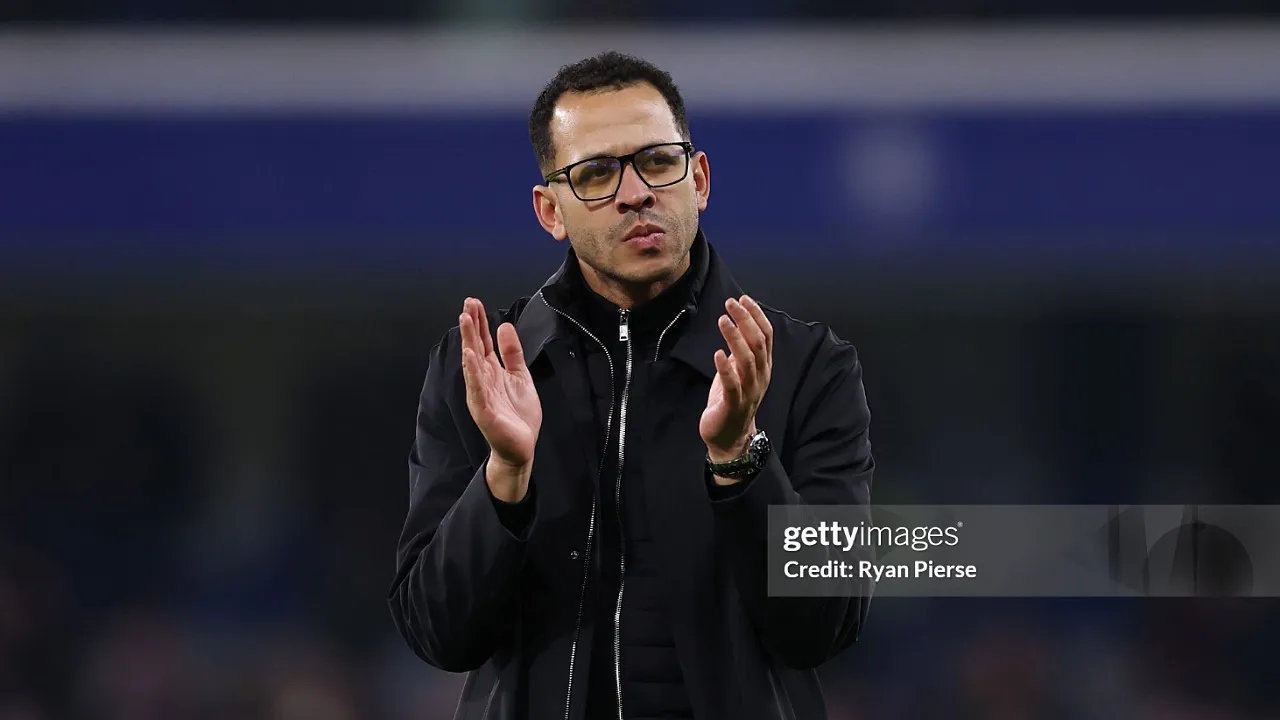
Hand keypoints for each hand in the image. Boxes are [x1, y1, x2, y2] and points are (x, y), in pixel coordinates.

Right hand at [458, 297, 540, 501]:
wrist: (522, 446)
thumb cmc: (519, 415)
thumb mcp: (521, 377)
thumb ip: (512, 353)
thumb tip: (504, 326)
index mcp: (492, 372)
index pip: (483, 342)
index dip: (479, 323)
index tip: (474, 303)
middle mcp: (483, 380)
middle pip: (475, 348)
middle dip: (471, 326)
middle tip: (467, 304)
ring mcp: (481, 394)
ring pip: (473, 364)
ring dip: (469, 342)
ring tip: (465, 322)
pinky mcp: (484, 410)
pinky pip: (477, 388)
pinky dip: (473, 372)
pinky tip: (470, 356)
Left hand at [700, 295, 772, 465]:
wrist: (729, 437)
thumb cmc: (732, 401)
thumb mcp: (738, 371)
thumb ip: (741, 351)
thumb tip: (737, 324)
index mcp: (763, 367)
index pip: (766, 335)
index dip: (756, 315)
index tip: (743, 298)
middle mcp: (760, 376)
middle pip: (758, 343)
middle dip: (746, 320)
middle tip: (731, 303)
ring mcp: (749, 391)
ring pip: (747, 360)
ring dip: (735, 338)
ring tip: (723, 320)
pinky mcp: (733, 404)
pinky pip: (733, 384)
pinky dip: (725, 367)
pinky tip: (717, 353)